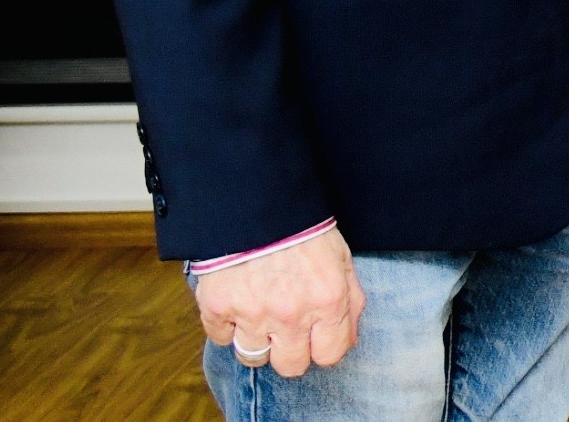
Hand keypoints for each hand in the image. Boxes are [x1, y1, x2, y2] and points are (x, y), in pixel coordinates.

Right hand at [196, 227, 363, 378]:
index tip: (315, 337)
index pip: (329, 356)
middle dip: (290, 350)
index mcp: (328, 301)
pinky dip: (228, 325)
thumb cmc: (304, 230)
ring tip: (260, 313)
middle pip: (291, 366)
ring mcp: (252, 313)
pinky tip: (238, 301)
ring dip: (257, 340)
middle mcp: (292, 314)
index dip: (322, 348)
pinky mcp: (218, 308)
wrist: (258, 202)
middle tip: (286, 328)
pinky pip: (222, 338)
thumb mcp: (341, 260)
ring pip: (254, 357)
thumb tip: (347, 340)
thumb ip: (350, 303)